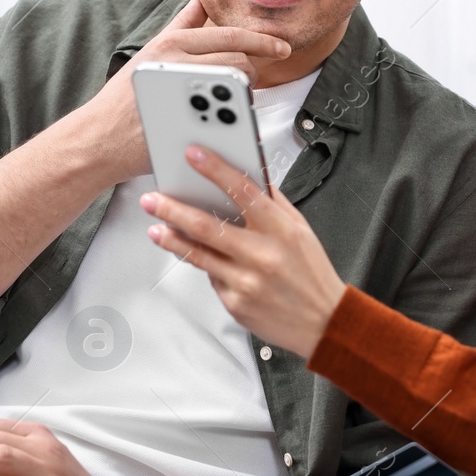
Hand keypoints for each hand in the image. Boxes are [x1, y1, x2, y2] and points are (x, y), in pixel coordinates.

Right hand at [78, 0, 290, 183]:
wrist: (101, 137)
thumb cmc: (126, 97)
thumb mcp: (152, 49)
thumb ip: (182, 23)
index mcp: (173, 42)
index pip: (231, 35)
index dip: (262, 41)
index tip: (281, 47)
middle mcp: (177, 61)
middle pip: (239, 59)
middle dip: (251, 71)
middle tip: (248, 82)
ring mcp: (182, 90)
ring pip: (237, 83)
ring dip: (244, 92)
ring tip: (232, 101)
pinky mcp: (185, 118)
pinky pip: (230, 113)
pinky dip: (234, 115)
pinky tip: (226, 120)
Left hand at [139, 145, 346, 357]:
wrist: (323, 321)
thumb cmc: (311, 272)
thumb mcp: (300, 229)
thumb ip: (273, 203)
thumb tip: (250, 174)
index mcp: (280, 230)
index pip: (243, 191)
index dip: (215, 169)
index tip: (193, 154)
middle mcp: (262, 254)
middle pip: (206, 225)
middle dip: (173, 209)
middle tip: (152, 199)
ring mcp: (246, 281)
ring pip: (198, 254)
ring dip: (171, 238)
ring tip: (155, 227)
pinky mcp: (235, 303)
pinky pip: (211, 277)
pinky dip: (204, 265)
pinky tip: (198, 257)